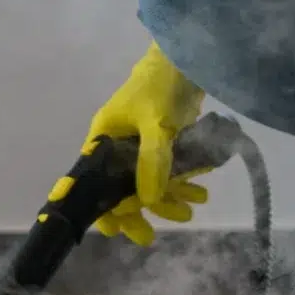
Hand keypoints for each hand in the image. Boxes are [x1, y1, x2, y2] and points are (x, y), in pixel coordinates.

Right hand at [79, 42, 212, 245]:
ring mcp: (141, 145)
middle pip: (122, 188)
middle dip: (138, 211)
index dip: (102, 207)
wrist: (188, 58)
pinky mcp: (164, 142)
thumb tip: (149, 201)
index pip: (94, 181)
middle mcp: (118, 145)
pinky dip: (182, 182)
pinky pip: (168, 171)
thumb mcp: (156, 123)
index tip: (116, 230)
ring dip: (168, 198)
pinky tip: (200, 192)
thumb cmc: (161, 86)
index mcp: (104, 138)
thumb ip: (152, 160)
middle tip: (150, 236)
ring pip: (149, 182)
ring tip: (191, 210)